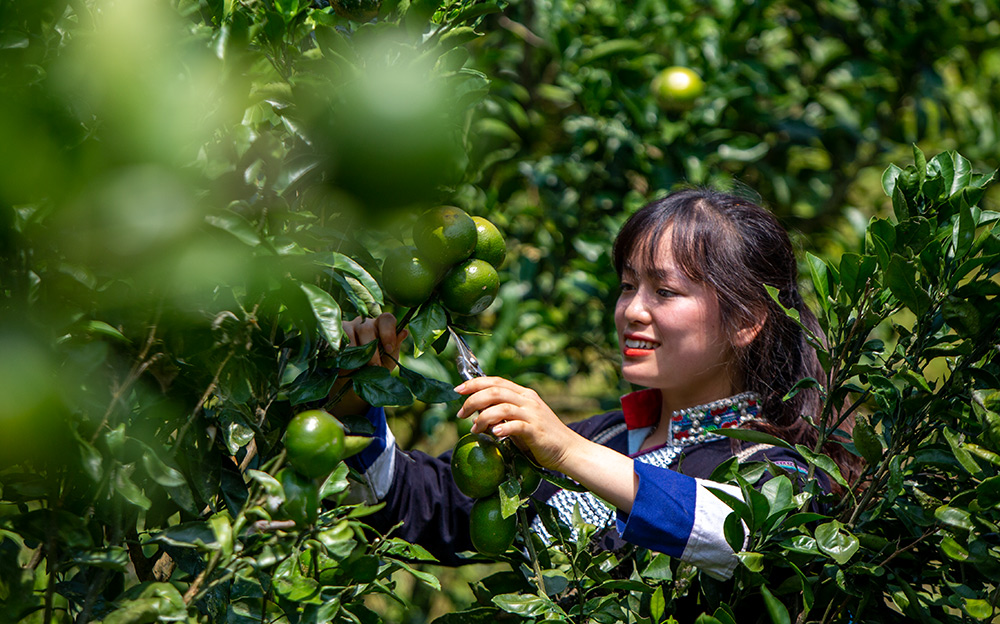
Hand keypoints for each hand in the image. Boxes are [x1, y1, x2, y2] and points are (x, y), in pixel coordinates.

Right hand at [330, 313, 407, 415]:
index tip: (389, 350)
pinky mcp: (334, 334)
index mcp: (381, 326)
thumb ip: (395, 346)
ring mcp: (347, 326)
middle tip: (374, 366)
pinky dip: (343, 353)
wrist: (354, 378)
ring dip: (356, 353)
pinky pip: (337, 340)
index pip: (387, 319)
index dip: (388, 333)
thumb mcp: (388, 359)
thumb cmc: (375, 367)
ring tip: (359, 367)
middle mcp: (364, 322)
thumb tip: (404, 332)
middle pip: (367, 328)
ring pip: (350, 333)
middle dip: (371, 350)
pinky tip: (345, 362)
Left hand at [454, 377, 581, 472]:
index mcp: (524, 394)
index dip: (475, 383)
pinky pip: (516, 425)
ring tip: (474, 429)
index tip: (458, 390)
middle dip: (473, 400)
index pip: (496, 381)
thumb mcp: (521, 420)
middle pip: (495, 391)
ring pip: (502, 406)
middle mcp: (528, 400)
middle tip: (460, 414)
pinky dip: (502, 428)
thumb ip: (503, 414)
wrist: (569, 450)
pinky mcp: (536, 430)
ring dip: (483, 417)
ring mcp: (533, 414)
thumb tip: (478, 412)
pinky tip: (494, 434)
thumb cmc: (542, 437)